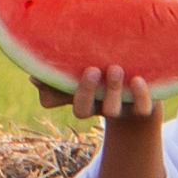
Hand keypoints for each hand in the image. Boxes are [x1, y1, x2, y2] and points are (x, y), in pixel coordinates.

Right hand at [35, 65, 164, 177]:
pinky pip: (141, 110)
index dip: (51, 92)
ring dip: (112, 91)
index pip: (53, 100)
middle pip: (82, 110)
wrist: (143, 79)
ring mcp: (119, 108)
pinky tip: (139, 80)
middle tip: (92, 70)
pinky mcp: (142, 108)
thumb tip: (33, 78)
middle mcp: (95, 105)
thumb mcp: (82, 66)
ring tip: (116, 69)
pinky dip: (140, 97)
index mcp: (76, 94)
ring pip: (111, 110)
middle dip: (85, 92)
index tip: (54, 73)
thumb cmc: (106, 68)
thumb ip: (62, 70)